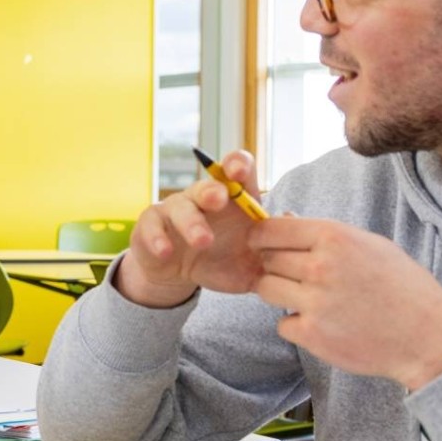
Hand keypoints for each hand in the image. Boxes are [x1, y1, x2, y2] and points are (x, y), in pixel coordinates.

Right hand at [119, 149, 265, 307]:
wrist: (181, 276)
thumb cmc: (222, 261)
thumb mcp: (252, 261)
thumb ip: (274, 246)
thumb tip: (291, 219)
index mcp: (232, 200)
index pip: (236, 170)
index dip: (237, 164)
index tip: (239, 172)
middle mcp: (202, 198)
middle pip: (207, 185)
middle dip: (213, 190)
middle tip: (220, 199)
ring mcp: (175, 209)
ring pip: (180, 207)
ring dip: (191, 222)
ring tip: (203, 241)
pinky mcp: (150, 226)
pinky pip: (151, 226)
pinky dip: (158, 239)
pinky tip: (166, 252)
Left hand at [250, 217, 441, 390]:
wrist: (429, 337)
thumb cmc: (403, 287)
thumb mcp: (371, 245)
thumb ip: (325, 234)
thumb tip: (285, 218)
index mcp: (334, 237)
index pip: (269, 229)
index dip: (261, 237)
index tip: (262, 244)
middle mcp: (320, 267)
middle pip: (266, 259)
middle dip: (275, 266)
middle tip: (299, 277)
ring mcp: (314, 302)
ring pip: (266, 289)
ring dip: (279, 293)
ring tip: (309, 299)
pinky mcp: (311, 335)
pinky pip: (281, 324)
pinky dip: (296, 326)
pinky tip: (324, 324)